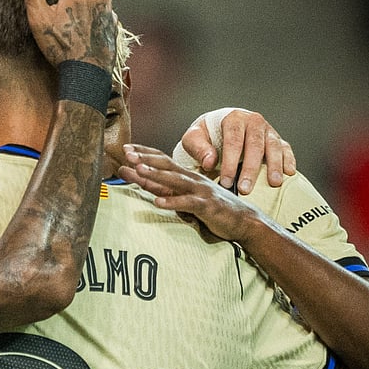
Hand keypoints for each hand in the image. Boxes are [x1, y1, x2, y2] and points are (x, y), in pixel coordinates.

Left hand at [118, 144, 268, 242]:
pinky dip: (172, 202)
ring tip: (139, 170)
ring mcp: (200, 191)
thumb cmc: (209, 208)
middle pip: (166, 165)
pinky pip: (187, 203)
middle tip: (127, 153)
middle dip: (146, 158)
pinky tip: (158, 202)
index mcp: (186, 175)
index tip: (125, 148)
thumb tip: (133, 174)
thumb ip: (156, 186)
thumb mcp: (179, 195)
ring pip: (175, 181)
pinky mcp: (207, 206)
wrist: (242, 220)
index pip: (162, 159)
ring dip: (156, 175)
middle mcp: (192, 179)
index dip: (144, 152)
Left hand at [175, 108, 294, 192]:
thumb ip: (198, 148)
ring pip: (273, 146)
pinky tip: (289, 173)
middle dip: (251, 169)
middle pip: (255, 145)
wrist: (218, 129)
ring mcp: (267, 130)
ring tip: (274, 183)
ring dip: (274, 165)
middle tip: (245, 189)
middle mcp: (253, 121)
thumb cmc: (205, 136)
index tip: (227, 182)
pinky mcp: (277, 139)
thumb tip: (210, 162)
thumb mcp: (193, 138)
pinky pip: (285, 148)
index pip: (233, 140)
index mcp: (233, 118)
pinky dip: (289, 160)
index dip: (230, 162)